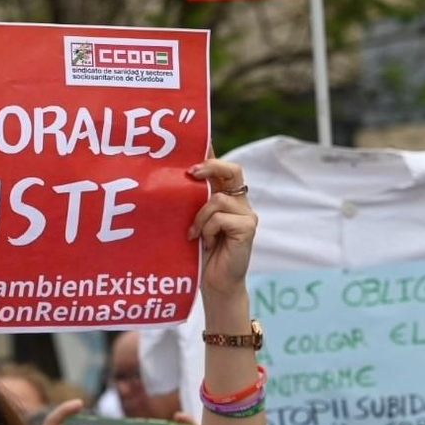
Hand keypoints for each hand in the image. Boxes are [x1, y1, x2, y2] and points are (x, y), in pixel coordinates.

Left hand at [187, 158, 256, 301]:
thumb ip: (193, 202)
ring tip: (195, 234)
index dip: (211, 153)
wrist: (215, 283)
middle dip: (210, 166)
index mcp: (226, 197)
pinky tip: (205, 242)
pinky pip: (221, 217)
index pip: (222, 168)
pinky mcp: (248, 227)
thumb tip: (176, 178)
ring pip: (218, 199)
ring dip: (200, 217)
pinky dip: (207, 229)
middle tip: (190, 172)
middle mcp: (239, 202)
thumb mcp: (193, 222)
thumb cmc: (199, 254)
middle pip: (232, 170)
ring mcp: (247, 214)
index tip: (196, 142)